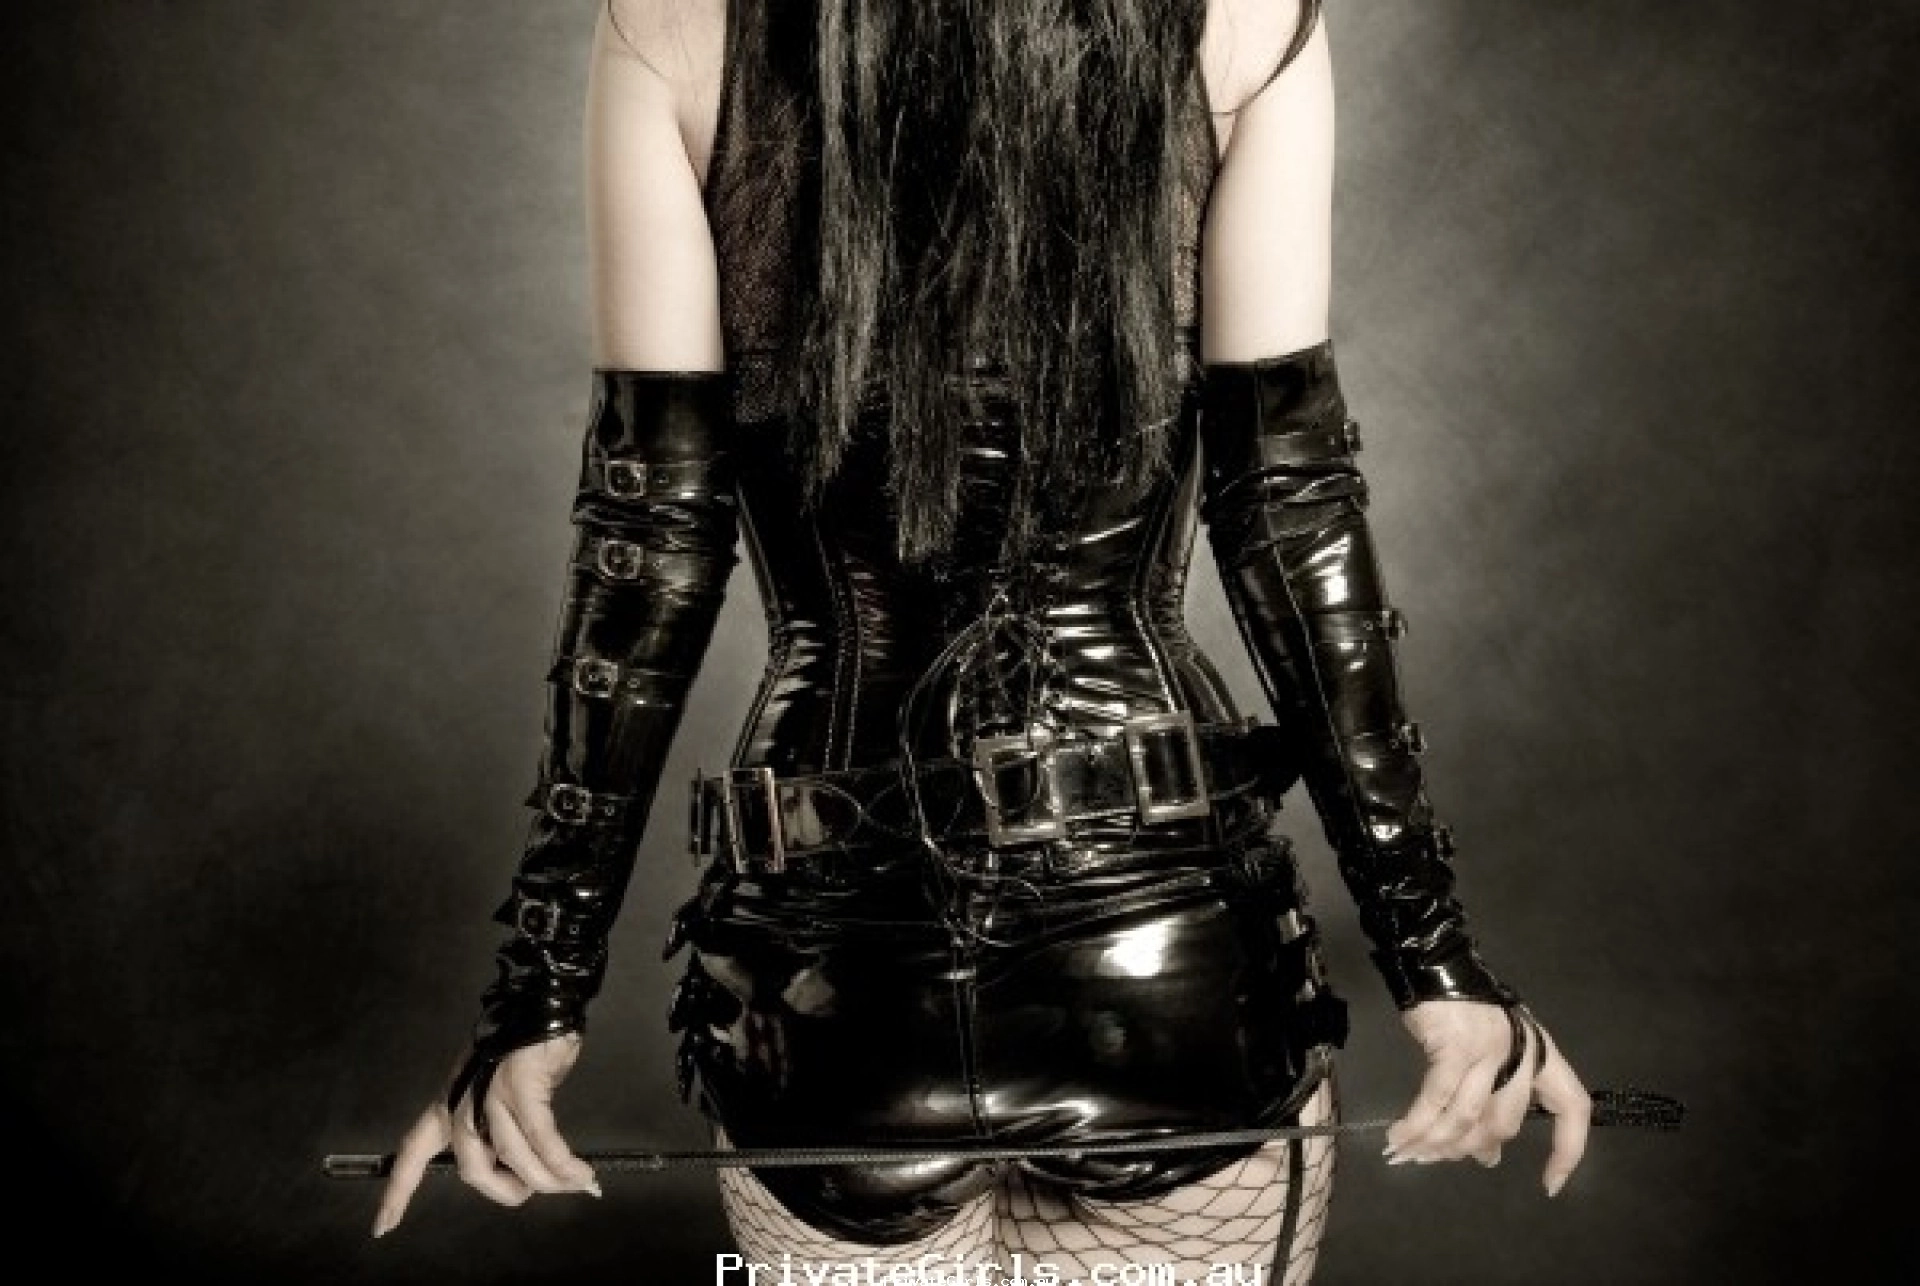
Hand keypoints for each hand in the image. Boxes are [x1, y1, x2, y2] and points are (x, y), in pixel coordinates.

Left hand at [372, 1034, 600, 1237]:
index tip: (381, 1229)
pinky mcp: (522, 1090)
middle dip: (508, 1191)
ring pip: (513, 1158)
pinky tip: (580, 1174)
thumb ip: (502, 1126)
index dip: (398, 1193)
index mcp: (448, 1104)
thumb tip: (534, 1167)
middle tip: (536, 1191)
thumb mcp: (496, 1089)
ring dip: (548, 1180)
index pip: (412, 1153)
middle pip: (473, 1171)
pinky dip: (563, 1163)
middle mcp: (462, 1103)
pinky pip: (543, 1140)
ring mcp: (490, 1096)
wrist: (539, 1002)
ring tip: (576, 1183)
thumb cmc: (522, 1046)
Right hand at [1383, 999, 1591, 1196]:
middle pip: (1504, 1123)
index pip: (1572, 1108)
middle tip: (1438, 1157)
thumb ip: (1496, 1098)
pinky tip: (1399, 1136)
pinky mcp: (1455, 1048)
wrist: (1436, 965)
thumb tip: (1487, 1155)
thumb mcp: (1494, 1049)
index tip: (1550, 1184)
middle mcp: (1521, 1054)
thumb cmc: (1466, 1006)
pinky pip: (1436, 1100)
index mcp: (1541, 1054)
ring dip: (1436, 1142)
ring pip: (1468, 1117)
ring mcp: (1489, 1051)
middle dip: (1468, 1149)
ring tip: (1409, 1153)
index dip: (1568, 1150)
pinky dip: (1416, 1124)